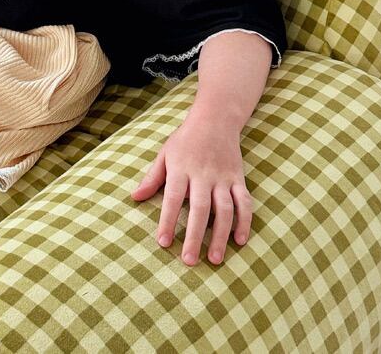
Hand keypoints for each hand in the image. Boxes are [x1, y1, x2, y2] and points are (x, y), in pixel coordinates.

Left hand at [130, 111, 251, 265]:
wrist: (215, 118)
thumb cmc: (185, 139)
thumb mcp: (165, 154)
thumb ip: (152, 177)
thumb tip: (135, 197)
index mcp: (181, 167)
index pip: (173, 197)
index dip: (168, 220)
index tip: (163, 242)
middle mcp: (203, 173)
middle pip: (200, 208)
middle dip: (195, 236)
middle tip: (189, 261)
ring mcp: (223, 177)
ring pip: (225, 209)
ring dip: (221, 235)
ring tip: (215, 259)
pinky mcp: (238, 178)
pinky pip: (244, 202)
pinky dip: (244, 221)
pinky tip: (240, 241)